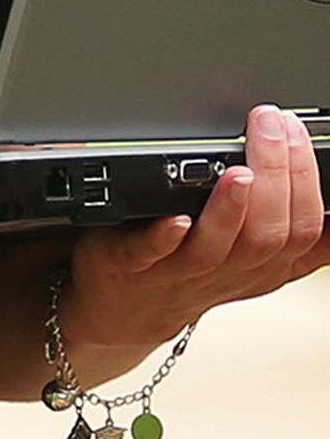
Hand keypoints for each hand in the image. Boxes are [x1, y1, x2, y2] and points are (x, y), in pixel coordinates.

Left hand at [62, 106, 329, 358]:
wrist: (130, 310)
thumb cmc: (198, 273)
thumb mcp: (260, 264)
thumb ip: (296, 236)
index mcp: (266, 264)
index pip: (304, 228)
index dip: (308, 182)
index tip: (299, 133)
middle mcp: (230, 268)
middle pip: (268, 233)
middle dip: (276, 175)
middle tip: (274, 128)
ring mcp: (181, 268)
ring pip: (217, 245)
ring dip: (231, 208)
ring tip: (239, 173)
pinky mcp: (132, 264)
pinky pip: (150, 253)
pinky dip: (165, 236)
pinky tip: (176, 218)